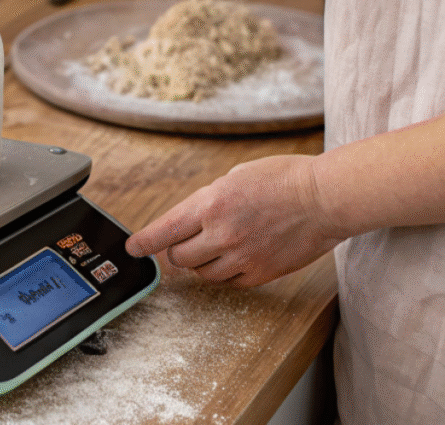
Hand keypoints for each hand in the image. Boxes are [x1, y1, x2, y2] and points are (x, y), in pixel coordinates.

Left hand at [125, 155, 344, 286]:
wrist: (326, 198)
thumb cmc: (283, 179)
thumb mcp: (235, 177)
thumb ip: (208, 201)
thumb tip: (190, 221)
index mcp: (211, 203)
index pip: (163, 231)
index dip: (143, 243)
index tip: (133, 249)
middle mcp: (222, 233)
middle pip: (178, 257)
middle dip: (177, 250)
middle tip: (188, 241)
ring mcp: (242, 257)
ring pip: (203, 273)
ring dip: (203, 262)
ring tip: (221, 244)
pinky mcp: (261, 273)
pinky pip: (230, 282)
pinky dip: (227, 272)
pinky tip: (239, 256)